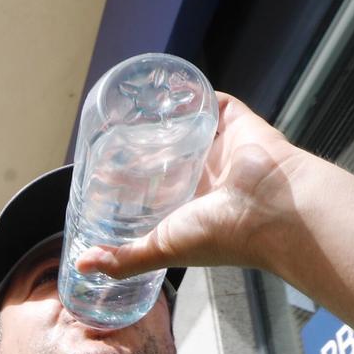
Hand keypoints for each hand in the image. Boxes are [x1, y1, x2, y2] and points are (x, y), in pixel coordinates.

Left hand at [73, 92, 309, 279]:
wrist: (273, 210)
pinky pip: (212, 100)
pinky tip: (168, 88)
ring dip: (167, 119)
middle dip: (146, 149)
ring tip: (134, 110)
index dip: (134, 184)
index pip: (158, 192)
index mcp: (193, 209)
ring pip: (188, 128)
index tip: (105, 175)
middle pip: (171, 157)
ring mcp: (222, 148)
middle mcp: (208, 178)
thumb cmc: (223, 234)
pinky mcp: (237, 121)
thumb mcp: (163, 249)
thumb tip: (81, 266)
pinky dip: (193, 92)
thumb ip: (124, 259)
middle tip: (114, 140)